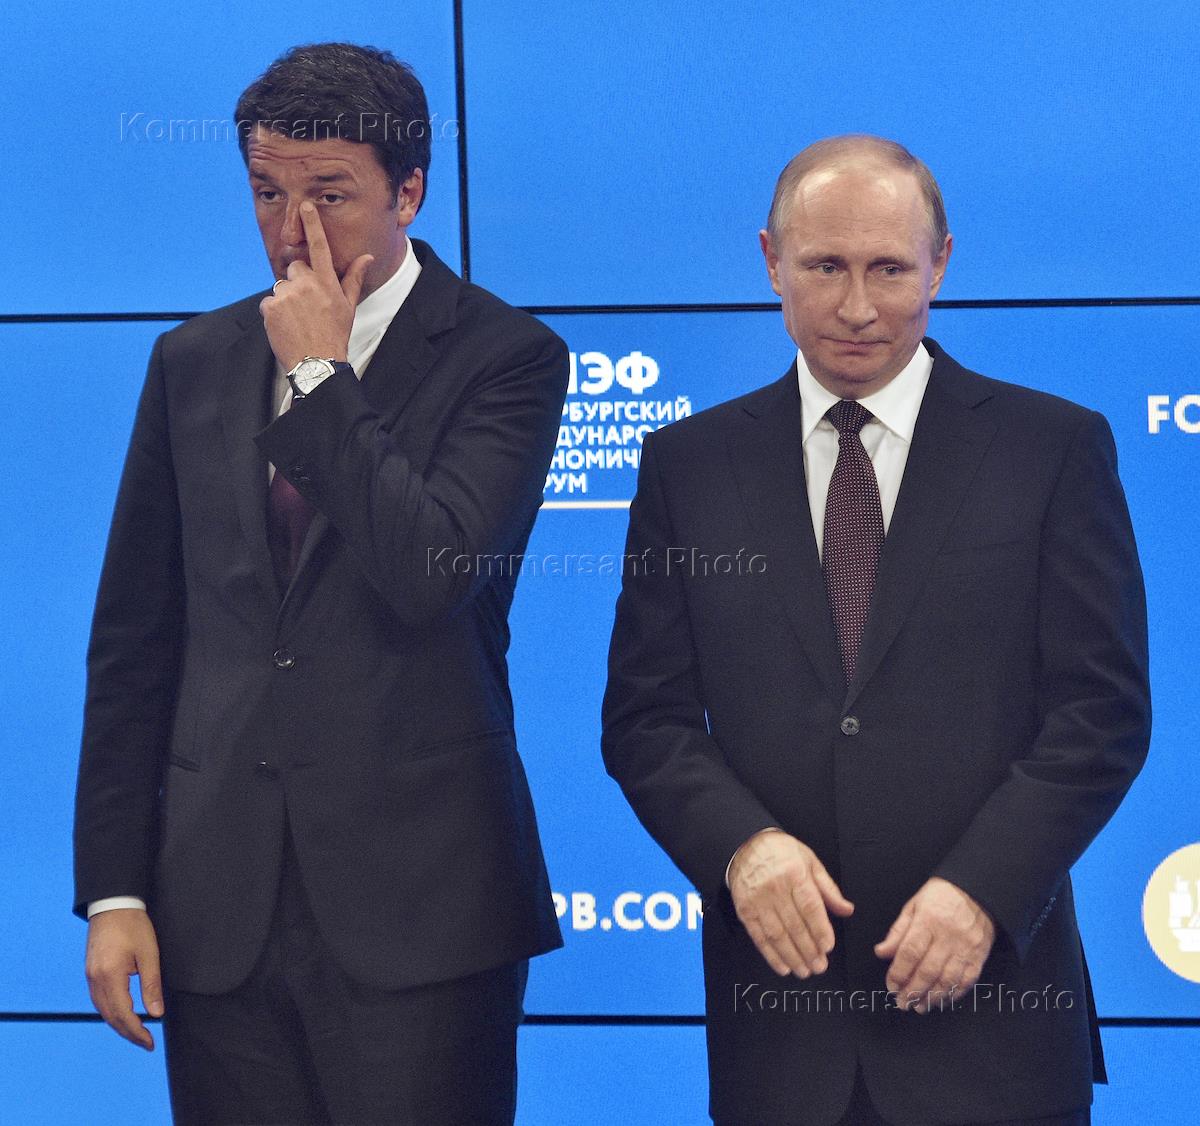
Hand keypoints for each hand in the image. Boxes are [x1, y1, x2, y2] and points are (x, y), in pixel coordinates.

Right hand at [85, 908, 163, 1049]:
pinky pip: (99, 1000)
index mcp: (110, 976)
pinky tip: (123, 1015)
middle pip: (110, 1017)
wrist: (113, 904)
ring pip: (103, 1010)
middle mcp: (95, 980)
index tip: (150, 1043)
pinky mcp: (90, 972)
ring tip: (137, 1033)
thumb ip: (152, 985)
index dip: (137, 1032)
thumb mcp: (149, 953)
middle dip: (128, 1033)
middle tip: (146, 1043)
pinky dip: (111, 1012)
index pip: (123, 1014)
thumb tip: (156, 1013)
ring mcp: (90, 977)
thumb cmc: (134, 925)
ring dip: (119, 1025)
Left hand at [259, 201, 373, 372]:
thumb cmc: (335, 334)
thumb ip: (353, 278)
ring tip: (298, 321)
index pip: (319, 247)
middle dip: (299, 281)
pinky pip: (269, 302)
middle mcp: (306, 284)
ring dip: (287, 300)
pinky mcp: (270, 306)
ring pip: (282, 286)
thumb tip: (366, 256)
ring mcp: (286, 295)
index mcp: (326, 282)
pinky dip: (275, 313)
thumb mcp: (348, 306)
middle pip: (296, 268)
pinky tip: (287, 326)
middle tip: (308, 306)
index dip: (312, 224)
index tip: (305, 206)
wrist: (316, 362)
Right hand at [728, 829, 853, 976]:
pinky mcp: (745, 910)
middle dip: (809, 950)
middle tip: (820, 966)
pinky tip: (783, 967)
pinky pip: (759, 936)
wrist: (746, 845)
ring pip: (777, 935)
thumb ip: (829, 888)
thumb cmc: (782, 853)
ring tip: (805, 971)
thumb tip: (847, 910)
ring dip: (792, 957)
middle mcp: (775, 888)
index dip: (820, 929)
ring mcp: (758, 900)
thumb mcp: (810, 862)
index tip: (828, 947)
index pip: (810, 906)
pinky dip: (771, 955)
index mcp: (794, 874)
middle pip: (794, 925)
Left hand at [874, 877, 994, 1013]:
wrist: (977, 892)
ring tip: (919, 1006)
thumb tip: (882, 953)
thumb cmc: (941, 897)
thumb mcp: (914, 906)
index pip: (910, 952)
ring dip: (931, 998)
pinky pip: (966, 981)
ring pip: (948, 980)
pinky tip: (941, 1000)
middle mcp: (948, 936)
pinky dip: (953, 994)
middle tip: (902, 1003)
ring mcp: (966, 948)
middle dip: (913, 991)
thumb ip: (898, 931)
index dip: (899, 972)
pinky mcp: (979, 957)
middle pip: (928, 970)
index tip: (891, 986)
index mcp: (928, 920)